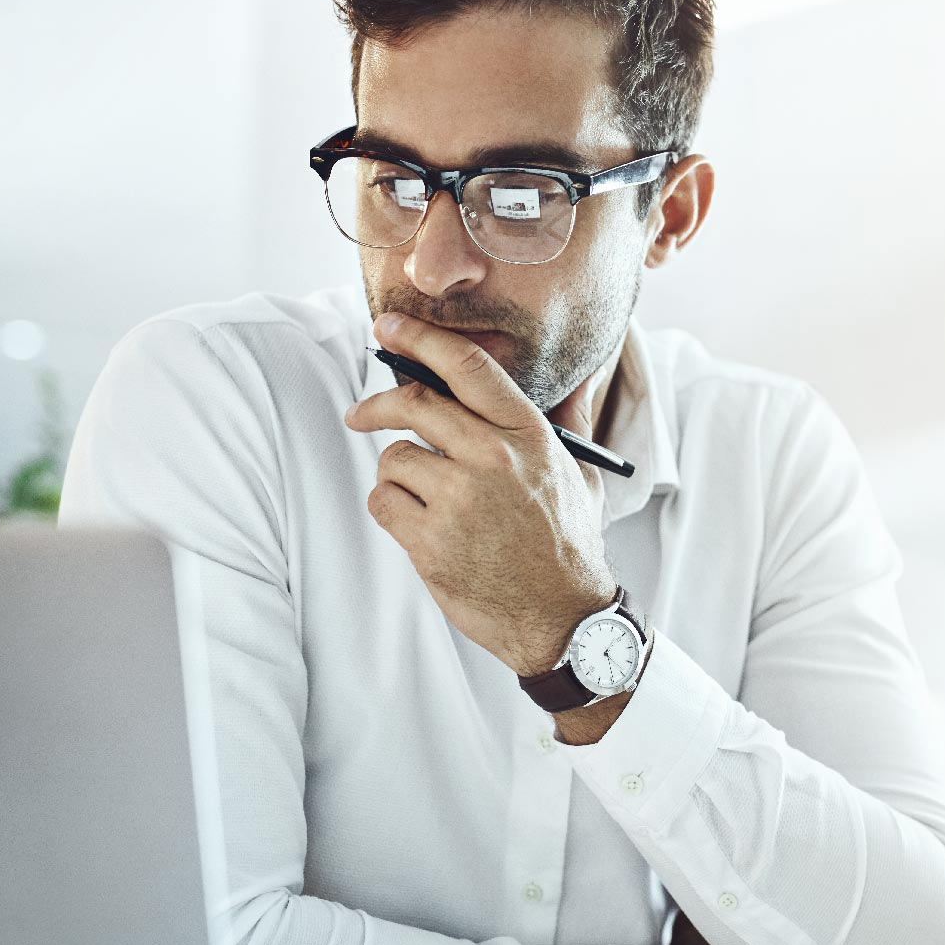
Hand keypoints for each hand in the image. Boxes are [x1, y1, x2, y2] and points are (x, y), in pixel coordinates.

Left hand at [343, 312, 614, 674]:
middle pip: (413, 404)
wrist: (562, 617)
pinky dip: (393, 511)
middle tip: (360, 413)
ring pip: (394, 459)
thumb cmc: (567, 545)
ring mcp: (460, 500)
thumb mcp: (579, 474)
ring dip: (399, 476)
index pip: (467, 366)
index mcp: (528, 434)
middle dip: (376, 405)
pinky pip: (384, 502)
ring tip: (427, 501)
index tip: (388, 327)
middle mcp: (493, 458)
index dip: (420, 339)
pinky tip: (422, 527)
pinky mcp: (432, 541)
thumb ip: (567, 422)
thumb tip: (584, 377)